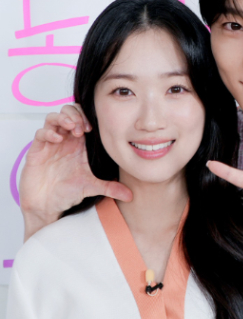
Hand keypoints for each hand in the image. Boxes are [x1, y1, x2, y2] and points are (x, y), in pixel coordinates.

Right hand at [20, 104, 131, 240]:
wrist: (46, 205)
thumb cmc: (66, 193)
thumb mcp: (91, 187)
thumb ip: (110, 187)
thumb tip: (130, 195)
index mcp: (78, 143)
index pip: (82, 118)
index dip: (86, 117)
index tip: (91, 129)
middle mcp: (64, 140)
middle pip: (67, 113)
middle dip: (75, 115)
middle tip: (81, 128)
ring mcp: (49, 144)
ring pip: (53, 118)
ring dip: (63, 118)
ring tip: (71, 128)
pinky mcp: (36, 151)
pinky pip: (40, 133)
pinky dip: (49, 132)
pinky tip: (57, 140)